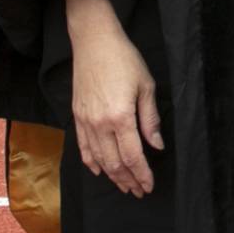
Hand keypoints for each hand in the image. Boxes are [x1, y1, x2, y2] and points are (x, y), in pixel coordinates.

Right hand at [66, 0, 161, 195]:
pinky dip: (90, 162)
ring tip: (124, 186)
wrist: (94, 41)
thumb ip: (150, 119)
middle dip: (128, 180)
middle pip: (114, 163)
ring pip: (98, 159)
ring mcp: (85, 121)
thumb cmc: (124, 59)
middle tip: (139, 191)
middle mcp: (99, 123)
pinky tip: (98, 171)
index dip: (142, 174)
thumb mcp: (146, 86)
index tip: (149, 185)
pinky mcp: (76, 115)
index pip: (132, 156)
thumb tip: (157, 145)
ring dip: (112, 176)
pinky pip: (82, 146)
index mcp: (120, 117)